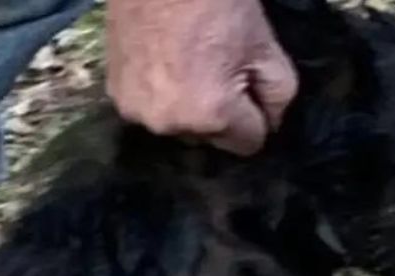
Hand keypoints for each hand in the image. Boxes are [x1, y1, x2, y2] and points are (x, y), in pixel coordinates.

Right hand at [105, 0, 297, 155]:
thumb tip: (270, 123)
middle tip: (216, 66)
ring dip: (186, 106)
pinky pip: (150, 108)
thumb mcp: (265, 46)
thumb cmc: (218, 1)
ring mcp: (138, 112)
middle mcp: (170, 125)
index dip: (256, 115)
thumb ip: (278, 96)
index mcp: (211, 115)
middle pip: (209, 138)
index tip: (249, 85)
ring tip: (186, 63)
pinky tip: (161, 61)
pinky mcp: (116, 95)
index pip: (248, 143)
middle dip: (218, 113)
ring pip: (178, 125)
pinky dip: (158, 92)